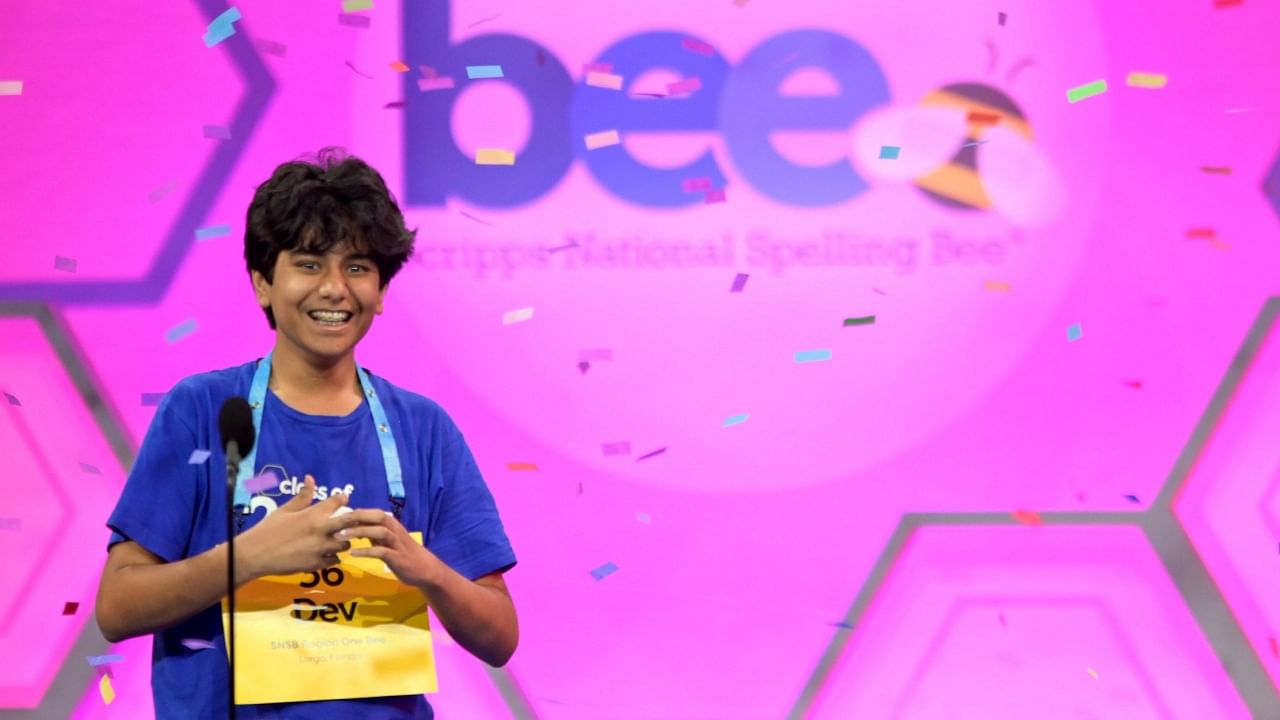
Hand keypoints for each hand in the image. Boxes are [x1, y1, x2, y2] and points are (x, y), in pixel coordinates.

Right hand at [235, 475, 358, 581]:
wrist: (254, 554)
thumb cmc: (268, 529)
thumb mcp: (285, 510)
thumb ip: (302, 496)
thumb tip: (310, 478)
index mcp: (312, 514)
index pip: (337, 501)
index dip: (342, 498)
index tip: (343, 500)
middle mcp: (320, 530)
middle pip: (351, 522)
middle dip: (359, 519)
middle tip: (354, 521)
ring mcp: (319, 549)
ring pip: (345, 544)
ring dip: (343, 541)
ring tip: (337, 539)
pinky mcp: (315, 564)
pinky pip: (334, 560)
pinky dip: (333, 557)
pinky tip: (327, 553)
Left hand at [339, 510, 441, 588]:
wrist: (424, 568)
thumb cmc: (403, 553)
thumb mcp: (387, 540)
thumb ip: (372, 532)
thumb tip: (353, 525)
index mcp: (390, 523)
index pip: (371, 512)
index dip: (353, 512)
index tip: (336, 517)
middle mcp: (394, 529)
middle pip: (375, 516)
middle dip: (355, 517)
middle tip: (336, 522)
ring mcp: (397, 543)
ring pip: (379, 531)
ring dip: (359, 531)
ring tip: (342, 536)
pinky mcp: (398, 557)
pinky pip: (381, 551)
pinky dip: (367, 551)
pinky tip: (353, 554)